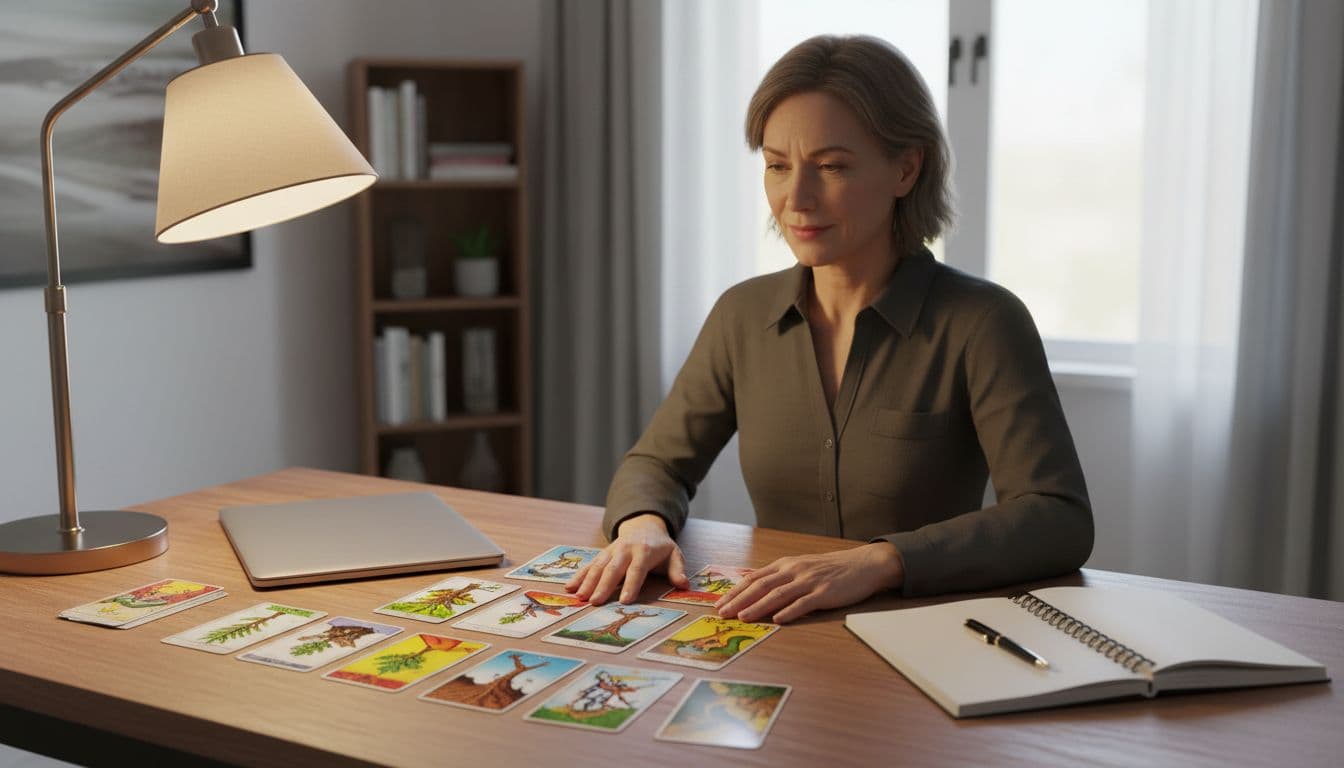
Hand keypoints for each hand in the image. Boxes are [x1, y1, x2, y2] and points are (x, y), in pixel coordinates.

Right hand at [565, 513, 688, 604]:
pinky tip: (569, 588)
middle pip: (613, 569)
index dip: (631, 585)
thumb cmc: (660, 546)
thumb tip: (684, 585)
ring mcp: (611, 551)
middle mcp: (625, 550)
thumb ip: (678, 570)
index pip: (637, 570)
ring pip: (597, 566)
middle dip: (603, 586)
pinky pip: (589, 565)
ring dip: (587, 582)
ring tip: (580, 597)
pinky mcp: (602, 554)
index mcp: (644, 551)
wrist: (644, 525)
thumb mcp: (674, 554)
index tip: (624, 600)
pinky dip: (578, 576)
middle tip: (595, 602)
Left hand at [714, 543, 904, 623]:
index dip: (735, 591)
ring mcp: (809, 581)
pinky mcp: (825, 592)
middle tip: (722, 613)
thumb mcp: (801, 568)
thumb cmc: (830, 569)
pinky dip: (790, 611)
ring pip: (778, 594)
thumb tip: (755, 591)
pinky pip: (804, 603)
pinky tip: (779, 620)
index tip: (719, 603)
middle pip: (761, 586)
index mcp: (786, 565)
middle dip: (739, 600)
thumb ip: (781, 578)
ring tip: (743, 617)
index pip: (754, 578)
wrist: (862, 564)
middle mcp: (794, 571)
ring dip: (758, 606)